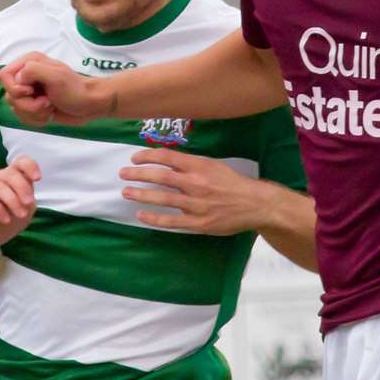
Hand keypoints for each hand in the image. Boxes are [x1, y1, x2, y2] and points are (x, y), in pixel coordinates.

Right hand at [0, 52, 108, 126]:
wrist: (90, 105)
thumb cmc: (76, 90)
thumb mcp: (56, 76)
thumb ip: (32, 71)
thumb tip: (18, 79)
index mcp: (29, 63)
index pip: (4, 76)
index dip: (14, 88)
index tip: (32, 92)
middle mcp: (27, 76)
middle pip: (9, 96)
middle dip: (28, 105)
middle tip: (47, 102)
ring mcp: (30, 92)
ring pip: (16, 108)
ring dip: (34, 113)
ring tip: (50, 107)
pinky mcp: (34, 105)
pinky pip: (23, 117)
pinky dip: (37, 119)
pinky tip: (50, 114)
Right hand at [0, 156, 40, 252]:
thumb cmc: (9, 220)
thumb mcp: (26, 208)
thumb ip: (29, 194)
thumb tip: (30, 183)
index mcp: (9, 177)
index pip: (19, 161)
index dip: (30, 166)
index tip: (38, 179)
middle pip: (10, 174)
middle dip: (23, 188)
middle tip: (29, 204)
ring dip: (13, 201)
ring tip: (21, 215)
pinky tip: (6, 220)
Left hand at [120, 147, 267, 233]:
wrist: (256, 204)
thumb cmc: (234, 183)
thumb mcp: (214, 166)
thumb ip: (192, 165)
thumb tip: (168, 163)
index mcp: (200, 166)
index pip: (167, 158)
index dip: (147, 156)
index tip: (135, 158)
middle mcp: (196, 183)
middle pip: (160, 176)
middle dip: (138, 174)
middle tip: (123, 174)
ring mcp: (196, 204)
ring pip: (162, 198)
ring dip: (141, 194)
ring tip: (126, 192)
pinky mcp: (199, 223)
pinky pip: (172, 221)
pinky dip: (154, 218)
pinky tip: (141, 214)